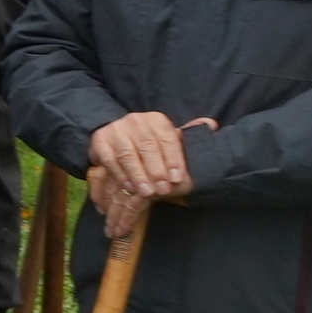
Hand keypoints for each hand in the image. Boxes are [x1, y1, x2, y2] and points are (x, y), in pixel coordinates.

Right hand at [86, 111, 195, 235]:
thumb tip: (211, 125)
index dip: (174, 159)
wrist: (114, 132)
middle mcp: (136, 121)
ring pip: (128, 155)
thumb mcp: (168, 137)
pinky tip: (130, 187)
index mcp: (156, 120)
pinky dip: (121, 175)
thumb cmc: (148, 141)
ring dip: (138, 175)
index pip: (167, 138)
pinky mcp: (100, 142)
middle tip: (164, 190)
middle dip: (156, 170)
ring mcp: (116, 130)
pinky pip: (112, 161)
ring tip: (147, 192)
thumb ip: (189, 134)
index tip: (178, 179)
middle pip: (147, 147)